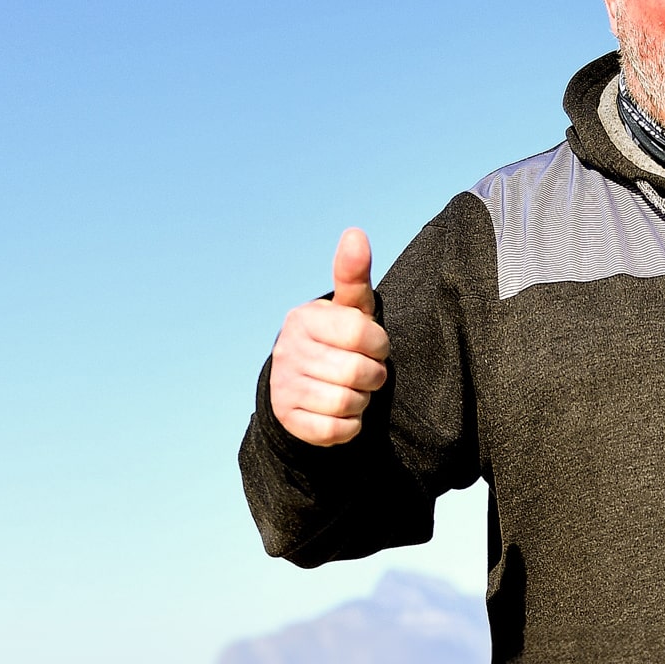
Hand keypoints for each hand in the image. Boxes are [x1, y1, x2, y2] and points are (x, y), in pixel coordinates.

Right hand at [269, 228, 390, 445]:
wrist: (305, 381)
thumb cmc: (339, 338)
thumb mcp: (350, 307)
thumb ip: (354, 274)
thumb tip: (355, 233)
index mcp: (305, 318)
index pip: (365, 336)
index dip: (380, 346)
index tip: (374, 347)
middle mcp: (288, 351)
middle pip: (358, 373)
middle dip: (374, 376)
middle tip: (366, 371)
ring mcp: (284, 386)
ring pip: (347, 403)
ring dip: (362, 400)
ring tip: (354, 389)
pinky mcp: (287, 420)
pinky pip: (335, 431)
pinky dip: (349, 425)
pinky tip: (343, 411)